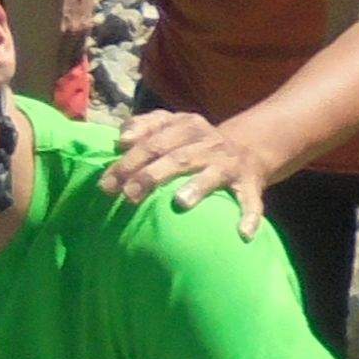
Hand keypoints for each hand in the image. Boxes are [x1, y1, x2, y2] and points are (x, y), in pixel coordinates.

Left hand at [106, 107, 279, 230]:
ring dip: (198, 187)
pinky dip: (249, 217)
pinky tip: (243, 233)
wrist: (248, 148)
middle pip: (176, 158)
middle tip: (128, 195)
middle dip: (150, 176)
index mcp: (188, 126)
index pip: (154, 140)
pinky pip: (251, 202)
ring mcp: (229, 165)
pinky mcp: (250, 185)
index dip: (129, 160)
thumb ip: (146, 125)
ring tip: (180, 202)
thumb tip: (121, 138)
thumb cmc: (196, 142)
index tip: (107, 182)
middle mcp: (209, 143)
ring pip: (212, 175)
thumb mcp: (173, 125)